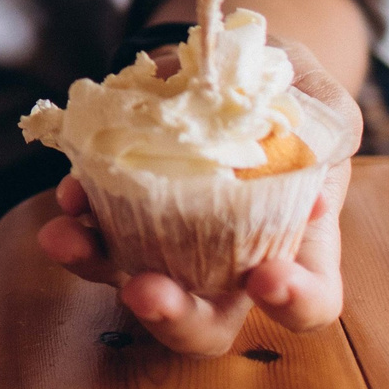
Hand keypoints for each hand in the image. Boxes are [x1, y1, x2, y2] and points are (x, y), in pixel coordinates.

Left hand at [35, 39, 358, 355]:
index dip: (293, 303)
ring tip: (66, 240)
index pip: (307, 304)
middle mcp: (229, 264)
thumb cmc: (290, 97)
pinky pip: (95, 224)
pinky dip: (78, 210)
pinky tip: (71, 193)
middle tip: (145, 292)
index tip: (268, 278)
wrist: (230, 65)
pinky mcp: (124, 209)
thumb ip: (321, 133)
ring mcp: (170, 243)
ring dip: (94, 264)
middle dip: (173, 317)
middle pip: (207, 323)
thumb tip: (308, 191)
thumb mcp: (322, 106)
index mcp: (296, 249)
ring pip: (130, 278)